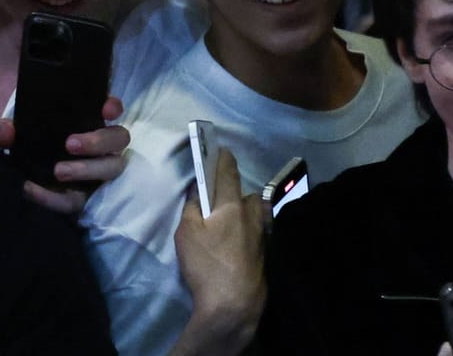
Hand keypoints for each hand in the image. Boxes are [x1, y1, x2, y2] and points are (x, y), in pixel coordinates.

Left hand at [0, 96, 128, 214]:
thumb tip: (6, 132)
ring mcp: (98, 174)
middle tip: (70, 145)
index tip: (106, 109)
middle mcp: (101, 147)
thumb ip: (7, 129)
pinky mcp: (84, 199)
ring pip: (109, 169)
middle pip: (118, 139)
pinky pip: (75, 201)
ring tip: (58, 172)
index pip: (112, 109)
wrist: (19, 179)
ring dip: (85, 170)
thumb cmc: (28, 146)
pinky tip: (31, 189)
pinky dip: (52, 197)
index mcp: (89, 123)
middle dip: (98, 141)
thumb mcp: (14, 135)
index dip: (113, 106)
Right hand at [174, 148, 266, 346]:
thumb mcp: (186, 232)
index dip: (223, 158)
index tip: (220, 149)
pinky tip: (237, 244)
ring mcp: (263, 237)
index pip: (228, 173)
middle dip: (236, 192)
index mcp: (232, 206)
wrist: (234, 304)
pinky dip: (248, 231)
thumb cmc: (206, 264)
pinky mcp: (266, 256)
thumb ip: (192, 207)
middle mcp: (252, 216)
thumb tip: (197, 190)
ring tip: (228, 224)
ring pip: (255, 215)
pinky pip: (257, 233)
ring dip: (244, 213)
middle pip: (247, 195)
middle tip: (218, 200)